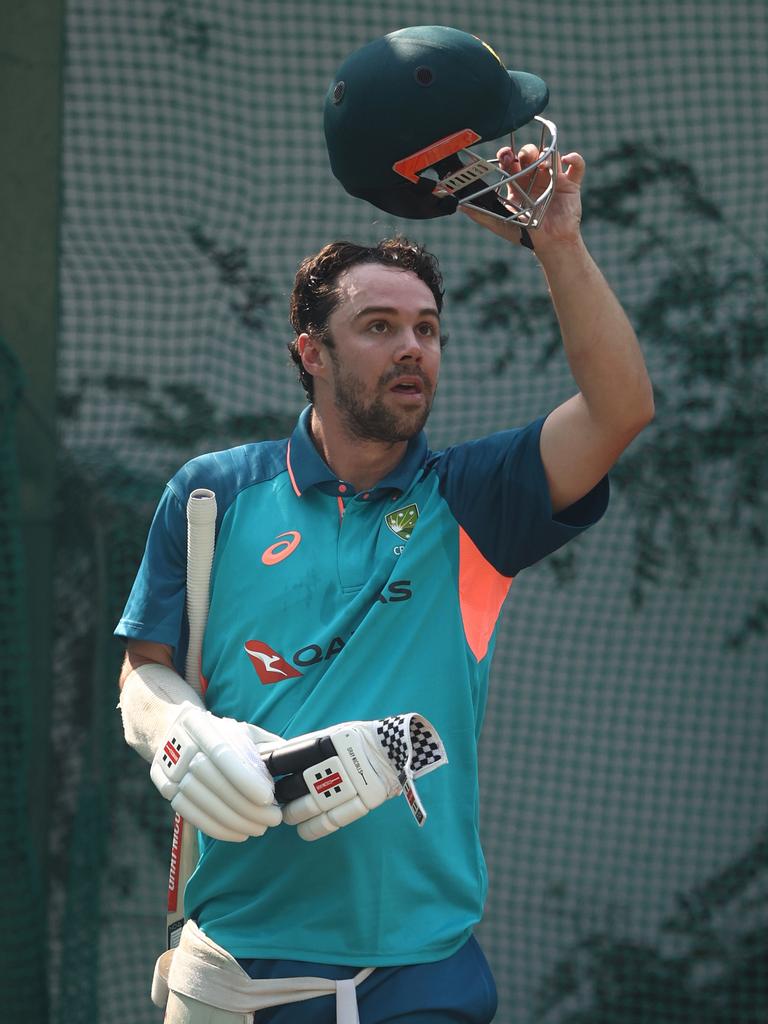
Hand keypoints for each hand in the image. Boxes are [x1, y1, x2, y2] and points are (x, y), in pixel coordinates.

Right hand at [149, 702, 282, 840]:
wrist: (170, 731)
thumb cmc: (217, 733)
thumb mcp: (240, 730)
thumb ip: (265, 744)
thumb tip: (295, 758)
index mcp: (200, 725)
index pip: (222, 754)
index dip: (245, 777)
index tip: (268, 796)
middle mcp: (180, 746)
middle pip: (213, 781)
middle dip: (245, 805)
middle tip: (273, 818)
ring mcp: (169, 769)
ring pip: (202, 801)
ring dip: (234, 820)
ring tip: (260, 828)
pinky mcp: (166, 790)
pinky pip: (191, 814)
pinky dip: (217, 828)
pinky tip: (238, 834)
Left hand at [267, 714, 447, 840]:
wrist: (396, 747)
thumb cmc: (355, 739)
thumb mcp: (330, 734)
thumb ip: (305, 748)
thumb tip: (269, 760)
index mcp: (326, 741)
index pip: (286, 758)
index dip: (267, 769)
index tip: (254, 776)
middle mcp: (338, 762)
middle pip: (296, 785)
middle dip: (280, 796)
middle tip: (273, 800)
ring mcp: (352, 783)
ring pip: (311, 805)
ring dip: (294, 814)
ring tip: (287, 816)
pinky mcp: (365, 800)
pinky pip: (333, 820)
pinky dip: (314, 828)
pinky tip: (303, 830)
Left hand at [463, 144, 584, 252]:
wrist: (551, 244)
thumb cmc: (525, 236)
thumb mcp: (500, 224)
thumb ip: (481, 215)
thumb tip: (459, 207)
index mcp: (518, 185)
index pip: (511, 163)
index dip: (507, 156)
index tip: (505, 156)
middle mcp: (535, 178)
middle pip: (530, 155)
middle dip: (526, 152)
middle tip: (522, 158)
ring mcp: (553, 179)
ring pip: (551, 155)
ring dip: (546, 154)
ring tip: (544, 164)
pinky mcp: (571, 184)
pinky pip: (577, 165)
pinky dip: (574, 158)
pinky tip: (566, 159)